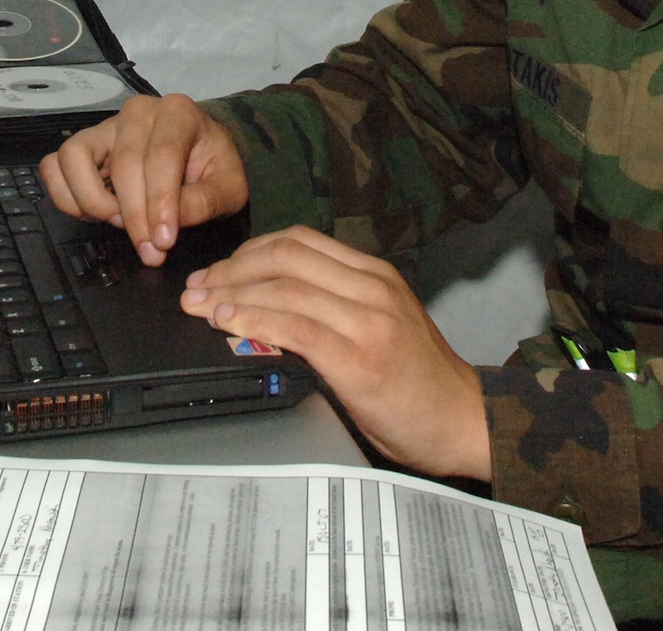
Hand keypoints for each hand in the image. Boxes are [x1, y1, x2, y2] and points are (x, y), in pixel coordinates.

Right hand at [39, 94, 249, 266]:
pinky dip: (66, 196)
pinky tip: (96, 213)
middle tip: (149, 249)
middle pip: (123, 163)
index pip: (162, 156)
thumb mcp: (228, 188)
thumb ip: (203, 203)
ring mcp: (105, 127)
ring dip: (92, 200)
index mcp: (179, 113)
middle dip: (133, 215)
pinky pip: (54, 166)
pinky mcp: (84, 145)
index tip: (163, 242)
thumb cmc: (214, 168)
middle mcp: (138, 112)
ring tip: (118, 222)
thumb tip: (163, 227)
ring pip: (74, 157)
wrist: (201, 154)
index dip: (159, 203)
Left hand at [181, 226, 490, 480]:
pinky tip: (228, 324)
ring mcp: (368, 320)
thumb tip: (266, 308)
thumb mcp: (381, 327)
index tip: (218, 270)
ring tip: (200, 305)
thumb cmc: (421, 384)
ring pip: (285, 286)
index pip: (300, 241)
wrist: (466, 421)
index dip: (249, 251)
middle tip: (197, 287)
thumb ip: (334, 310)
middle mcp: (373, 287)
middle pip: (285, 255)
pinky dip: (254, 321)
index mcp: (376, 274)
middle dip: (230, 269)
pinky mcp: (360, 358)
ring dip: (231, 293)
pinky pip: (295, 327)